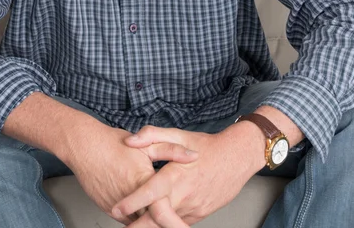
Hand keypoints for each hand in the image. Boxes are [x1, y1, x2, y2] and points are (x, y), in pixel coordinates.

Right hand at [66, 116, 198, 224]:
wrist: (84, 147)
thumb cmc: (114, 144)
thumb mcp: (147, 144)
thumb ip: (173, 151)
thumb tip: (194, 156)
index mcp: (145, 186)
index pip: (164, 214)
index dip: (177, 224)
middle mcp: (132, 202)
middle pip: (152, 223)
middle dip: (164, 223)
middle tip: (177, 221)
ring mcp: (118, 209)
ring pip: (139, 222)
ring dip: (150, 221)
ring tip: (162, 216)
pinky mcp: (108, 209)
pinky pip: (127, 219)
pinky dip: (136, 216)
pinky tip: (143, 209)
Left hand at [112, 123, 263, 226]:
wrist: (237, 158)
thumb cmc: (206, 146)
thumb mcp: (178, 135)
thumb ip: (152, 135)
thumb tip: (130, 140)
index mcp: (175, 175)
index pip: (149, 192)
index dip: (131, 202)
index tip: (116, 208)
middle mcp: (183, 195)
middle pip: (156, 218)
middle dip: (138, 226)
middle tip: (123, 225)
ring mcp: (192, 207)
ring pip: (167, 224)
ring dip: (151, 226)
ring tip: (135, 224)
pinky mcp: (199, 214)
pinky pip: (178, 223)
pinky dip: (166, 225)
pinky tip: (156, 221)